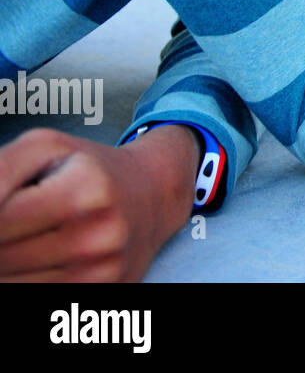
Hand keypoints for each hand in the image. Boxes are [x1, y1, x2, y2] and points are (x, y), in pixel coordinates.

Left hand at [0, 126, 198, 281]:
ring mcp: (100, 270)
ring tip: (26, 235)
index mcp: (85, 191)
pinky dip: (23, 276)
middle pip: (2, 255)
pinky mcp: (101, 290)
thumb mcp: (46, 147)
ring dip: (7, 261)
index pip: (0, 219)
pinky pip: (35, 292)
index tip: (6, 206)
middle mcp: (98, 236)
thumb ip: (1, 169)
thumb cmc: (91, 167)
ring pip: (12, 281)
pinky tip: (36, 254)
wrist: (154, 194)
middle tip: (17, 219)